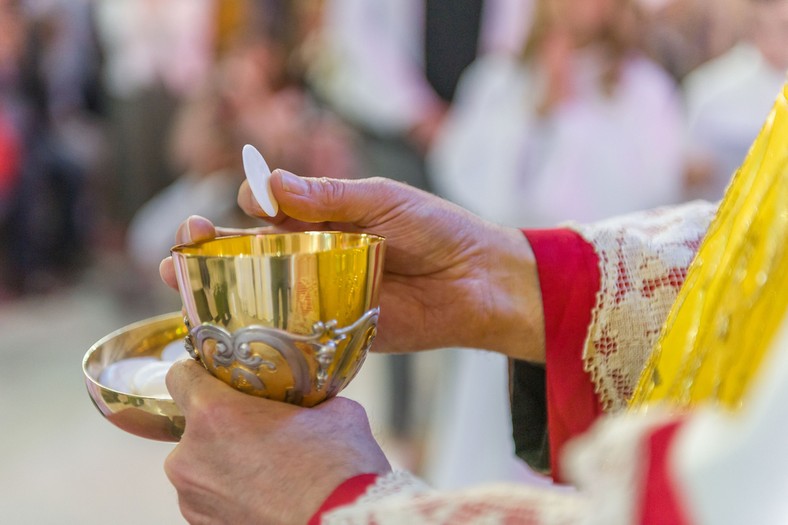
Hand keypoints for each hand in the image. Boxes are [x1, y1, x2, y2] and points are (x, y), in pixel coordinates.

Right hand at [161, 171, 544, 360]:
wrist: (479, 281)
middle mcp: (313, 257)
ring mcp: (321, 296)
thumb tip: (269, 184)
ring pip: (261, 295)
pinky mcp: (335, 331)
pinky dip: (260, 333)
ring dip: (220, 294)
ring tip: (182, 288)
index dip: (242, 208)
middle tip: (181, 251)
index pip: (266, 211)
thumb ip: (328, 197)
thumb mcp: (382, 200)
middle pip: (250, 255)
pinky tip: (230, 334)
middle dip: (209, 253)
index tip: (233, 208)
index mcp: (321, 218)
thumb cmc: (435, 228)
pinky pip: (293, 333)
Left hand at [165, 359, 390, 524]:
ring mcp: (193, 498)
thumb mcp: (334, 412)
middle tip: (263, 432)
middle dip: (224, 427)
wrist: (344, 524)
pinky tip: (267, 496)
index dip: (200, 372)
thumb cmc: (339, 471)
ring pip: (202, 466)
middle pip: (195, 426)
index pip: (180, 377)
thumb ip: (308, 401)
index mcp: (214, 414)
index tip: (216, 377)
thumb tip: (313, 401)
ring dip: (227, 463)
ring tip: (270, 471)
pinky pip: (211, 499)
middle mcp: (191, 456)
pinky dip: (232, 495)